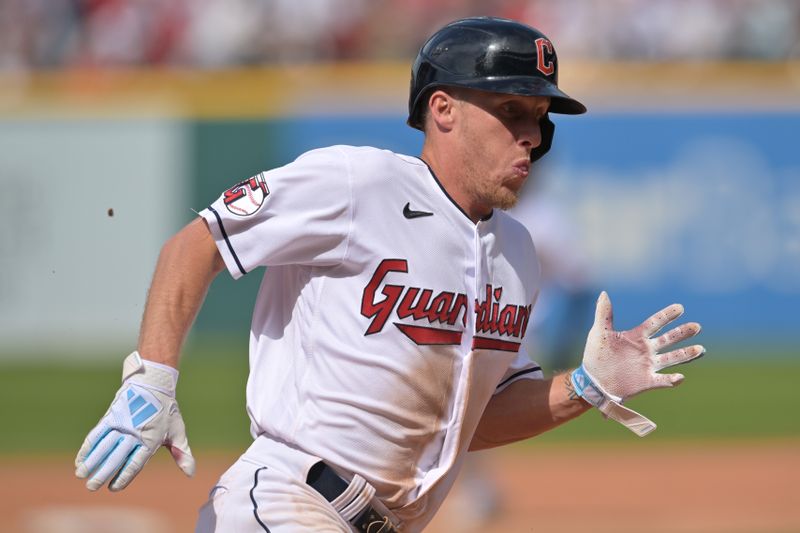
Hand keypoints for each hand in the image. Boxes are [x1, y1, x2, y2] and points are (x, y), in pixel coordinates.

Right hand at [75, 352, 194, 490]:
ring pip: (104, 446)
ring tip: (81, 475)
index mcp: (151, 440)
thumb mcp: (177, 432)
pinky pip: (97, 433)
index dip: (124, 476)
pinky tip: (80, 459)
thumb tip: (191, 473)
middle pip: (116, 457)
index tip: (113, 488)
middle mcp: (135, 433)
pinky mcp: (112, 416)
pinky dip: (87, 446)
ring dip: (91, 461)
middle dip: (103, 473)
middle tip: (91, 487)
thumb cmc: (166, 411)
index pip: (135, 462)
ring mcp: (122, 424)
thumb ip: (182, 454)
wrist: (154, 384)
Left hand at [583, 291, 704, 400]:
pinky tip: (680, 377)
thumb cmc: (595, 355)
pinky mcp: (646, 381)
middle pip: (668, 339)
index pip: (655, 323)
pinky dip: (672, 380)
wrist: (592, 381)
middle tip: (697, 327)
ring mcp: (648, 366)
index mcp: (636, 337)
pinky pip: (662, 381)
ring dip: (686, 354)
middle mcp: (646, 350)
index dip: (667, 316)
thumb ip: (604, 314)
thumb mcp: (599, 333)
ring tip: (700, 349)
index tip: (680, 308)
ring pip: (671, 358)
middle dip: (682, 333)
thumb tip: (604, 293)